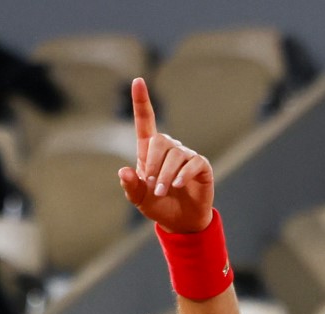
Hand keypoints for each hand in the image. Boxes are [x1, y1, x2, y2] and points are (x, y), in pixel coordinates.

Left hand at [118, 77, 214, 232]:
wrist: (180, 221)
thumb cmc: (158, 205)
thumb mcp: (139, 198)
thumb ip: (131, 186)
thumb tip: (123, 171)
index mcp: (149, 152)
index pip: (145, 122)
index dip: (141, 102)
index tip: (137, 80)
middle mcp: (169, 149)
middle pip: (160, 141)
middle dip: (154, 164)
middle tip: (153, 186)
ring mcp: (186, 156)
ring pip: (175, 155)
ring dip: (166, 175)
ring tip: (162, 191)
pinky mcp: (201, 165)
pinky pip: (192, 163)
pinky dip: (183, 174)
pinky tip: (179, 185)